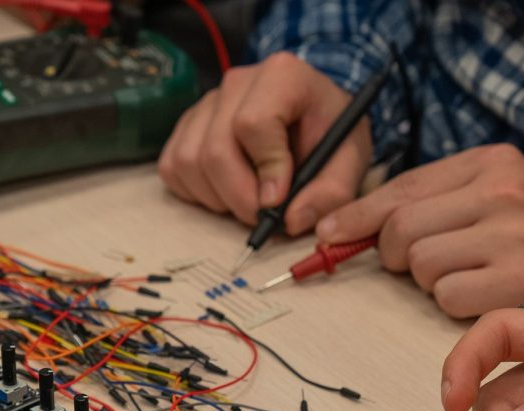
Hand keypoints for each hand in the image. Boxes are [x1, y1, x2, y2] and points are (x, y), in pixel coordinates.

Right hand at [157, 52, 371, 234]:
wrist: (311, 114)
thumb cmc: (329, 133)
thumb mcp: (350, 159)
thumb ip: (332, 192)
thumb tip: (292, 221)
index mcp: (283, 76)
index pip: (254, 123)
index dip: (265, 168)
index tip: (278, 200)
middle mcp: (237, 82)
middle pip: (215, 150)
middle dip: (239, 197)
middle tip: (264, 216)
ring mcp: (206, 102)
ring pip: (189, 162)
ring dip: (217, 198)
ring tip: (249, 200)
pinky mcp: (186, 125)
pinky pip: (173, 168)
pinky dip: (196, 192)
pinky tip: (227, 190)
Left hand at [317, 144, 523, 317]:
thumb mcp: (485, 194)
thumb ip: (423, 201)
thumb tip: (337, 225)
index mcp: (491, 162)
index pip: (402, 188)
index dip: (356, 215)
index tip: (325, 232)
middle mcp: (504, 192)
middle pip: (402, 229)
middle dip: (395, 254)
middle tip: (414, 263)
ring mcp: (514, 235)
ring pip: (421, 265)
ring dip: (428, 280)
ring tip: (463, 273)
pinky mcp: (520, 280)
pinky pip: (446, 297)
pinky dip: (451, 303)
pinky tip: (480, 294)